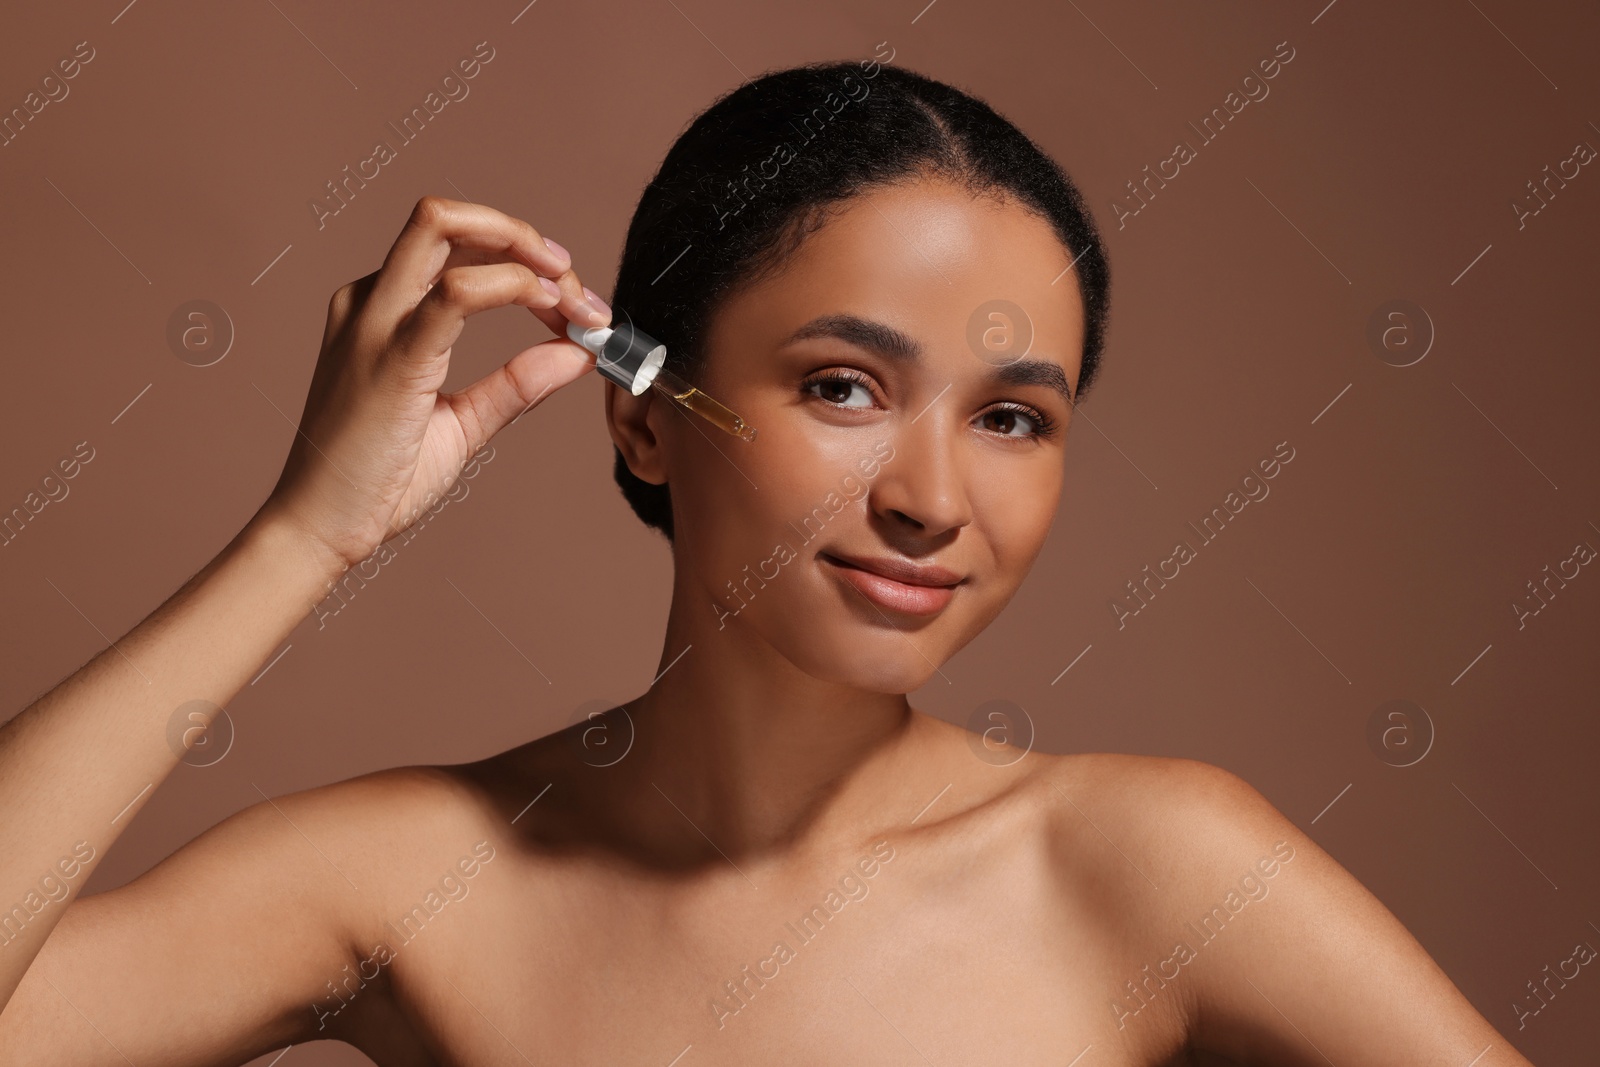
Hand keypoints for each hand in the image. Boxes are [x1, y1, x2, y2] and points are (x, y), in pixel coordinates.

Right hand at [258, 196, 609, 571]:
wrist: (320, 528)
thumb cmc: (378, 481)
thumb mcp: (464, 424)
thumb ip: (518, 384)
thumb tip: (577, 354)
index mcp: (382, 309)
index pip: (454, 245)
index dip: (522, 259)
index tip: (573, 302)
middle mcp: (372, 300)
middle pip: (445, 217)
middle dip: (522, 236)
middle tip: (572, 281)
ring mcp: (375, 321)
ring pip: (444, 227)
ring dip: (525, 252)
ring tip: (572, 303)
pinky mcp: (392, 355)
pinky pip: (457, 292)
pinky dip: (515, 290)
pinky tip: (552, 318)